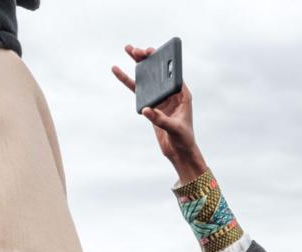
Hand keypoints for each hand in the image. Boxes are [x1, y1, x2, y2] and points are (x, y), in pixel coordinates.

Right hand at [112, 45, 206, 181]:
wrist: (178, 152)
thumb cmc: (183, 139)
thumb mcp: (175, 129)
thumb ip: (161, 119)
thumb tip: (146, 109)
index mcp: (182, 95)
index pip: (172, 73)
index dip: (162, 61)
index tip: (151, 52)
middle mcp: (171, 93)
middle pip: (158, 72)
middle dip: (148, 59)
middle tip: (135, 49)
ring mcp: (160, 98)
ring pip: (147, 78)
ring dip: (138, 64)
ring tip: (128, 49)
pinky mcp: (151, 105)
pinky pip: (138, 90)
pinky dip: (127, 81)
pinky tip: (117, 70)